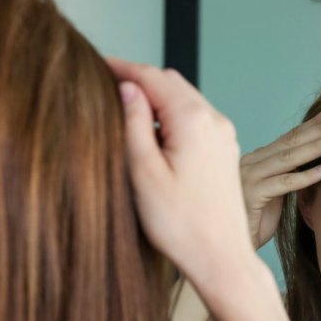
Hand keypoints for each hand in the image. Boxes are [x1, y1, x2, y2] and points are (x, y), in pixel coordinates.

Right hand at [107, 58, 251, 281]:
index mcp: (192, 120)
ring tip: (125, 112)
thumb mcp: (144, 172)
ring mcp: (223, 136)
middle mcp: (214, 121)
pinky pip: (196, 119)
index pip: (152, 77)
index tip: (96, 64)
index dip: (122, 67)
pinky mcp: (225, 152)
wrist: (220, 257)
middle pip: (171, 82)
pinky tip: (153, 136)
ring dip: (156, 99)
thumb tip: (127, 88)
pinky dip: (172, 116)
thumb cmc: (179, 224)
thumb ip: (134, 124)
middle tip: (106, 86)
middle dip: (139, 80)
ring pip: (184, 100)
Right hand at [240, 107, 320, 247]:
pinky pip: (284, 183)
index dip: (311, 125)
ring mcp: (248, 177)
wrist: (230, 245)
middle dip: (317, 129)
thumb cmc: (253, 223)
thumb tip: (312, 161)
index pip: (287, 138)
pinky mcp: (251, 194)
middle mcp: (250, 163)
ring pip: (287, 158)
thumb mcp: (274, 193)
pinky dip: (305, 176)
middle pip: (289, 142)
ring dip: (315, 147)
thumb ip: (286, 175)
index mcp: (255, 160)